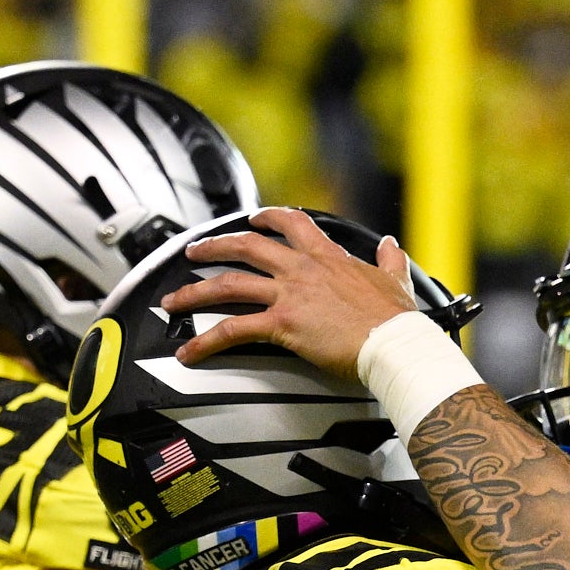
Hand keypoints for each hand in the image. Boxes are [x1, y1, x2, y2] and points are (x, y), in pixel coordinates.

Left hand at [163, 208, 423, 375]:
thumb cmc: (395, 320)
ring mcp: (288, 295)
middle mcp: (300, 269)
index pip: (291, 223)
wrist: (392, 343)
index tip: (252, 219)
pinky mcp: (281, 324)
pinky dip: (206, 341)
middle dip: (214, 246)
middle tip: (193, 251)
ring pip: (229, 284)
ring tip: (174, 300)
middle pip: (245, 246)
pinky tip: (190, 352)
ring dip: (195, 291)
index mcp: (326, 256)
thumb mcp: (395, 281)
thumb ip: (389, 260)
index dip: (267, 217)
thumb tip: (390, 245)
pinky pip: (233, 330)